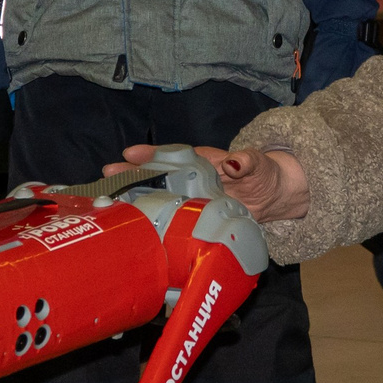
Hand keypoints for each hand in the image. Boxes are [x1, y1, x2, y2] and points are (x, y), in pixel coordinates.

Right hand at [107, 145, 309, 222]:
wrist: (275, 197)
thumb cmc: (265, 173)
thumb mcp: (259, 164)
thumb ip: (247, 162)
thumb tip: (234, 162)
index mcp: (202, 161)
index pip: (173, 154)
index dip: (151, 154)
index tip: (130, 153)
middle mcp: (191, 179)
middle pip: (157, 175)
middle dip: (131, 174)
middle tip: (107, 176)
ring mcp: (191, 200)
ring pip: (159, 197)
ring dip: (136, 199)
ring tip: (109, 202)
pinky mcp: (194, 219)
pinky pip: (171, 219)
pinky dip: (154, 223)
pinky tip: (137, 229)